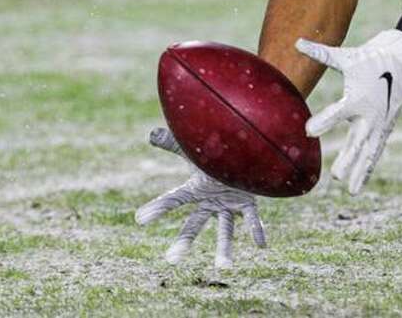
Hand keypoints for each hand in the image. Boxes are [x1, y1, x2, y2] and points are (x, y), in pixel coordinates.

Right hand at [134, 127, 266, 268]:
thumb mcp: (192, 149)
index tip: (140, 219)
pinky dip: (257, 229)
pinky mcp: (247, 202)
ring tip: (224, 267)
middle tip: (170, 260)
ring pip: (225, 229)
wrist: (238, 155)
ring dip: (224, 248)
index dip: (158, 208)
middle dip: (183, 241)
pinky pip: (252, 217)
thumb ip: (173, 143)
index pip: (173, 199)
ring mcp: (228, 205)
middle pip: (195, 224)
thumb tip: (151, 134)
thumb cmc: (213, 154)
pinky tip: (261, 244)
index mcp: (195, 190)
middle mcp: (210, 202)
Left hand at [297, 29, 401, 194]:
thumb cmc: (373, 57)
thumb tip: (297, 42)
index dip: (323, 121)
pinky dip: (367, 167)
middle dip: (348, 157)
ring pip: (369, 150)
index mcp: (359, 97)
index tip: (308, 131)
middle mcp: (371, 113)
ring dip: (360, 169)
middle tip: (337, 175)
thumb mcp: (348, 56)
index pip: (338, 112)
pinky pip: (375, 150)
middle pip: (358, 139)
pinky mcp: (385, 126)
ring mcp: (381, 122)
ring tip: (349, 189)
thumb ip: (322, 53)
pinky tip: (358, 185)